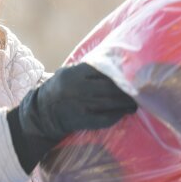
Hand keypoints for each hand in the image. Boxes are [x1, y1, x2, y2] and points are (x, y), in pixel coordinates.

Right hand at [7, 63, 136, 173]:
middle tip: (140, 89)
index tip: (132, 73)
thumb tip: (115, 61)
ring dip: (126, 102)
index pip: (102, 70)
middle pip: (109, 86)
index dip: (119, 72)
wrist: (40, 115)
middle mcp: (76, 88)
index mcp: (73, 74)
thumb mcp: (67, 74)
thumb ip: (87, 69)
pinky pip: (104, 118)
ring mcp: (79, 105)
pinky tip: (124, 113)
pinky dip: (116, 115)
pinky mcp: (81, 121)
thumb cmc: (59, 91)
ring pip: (109, 102)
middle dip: (126, 88)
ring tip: (135, 102)